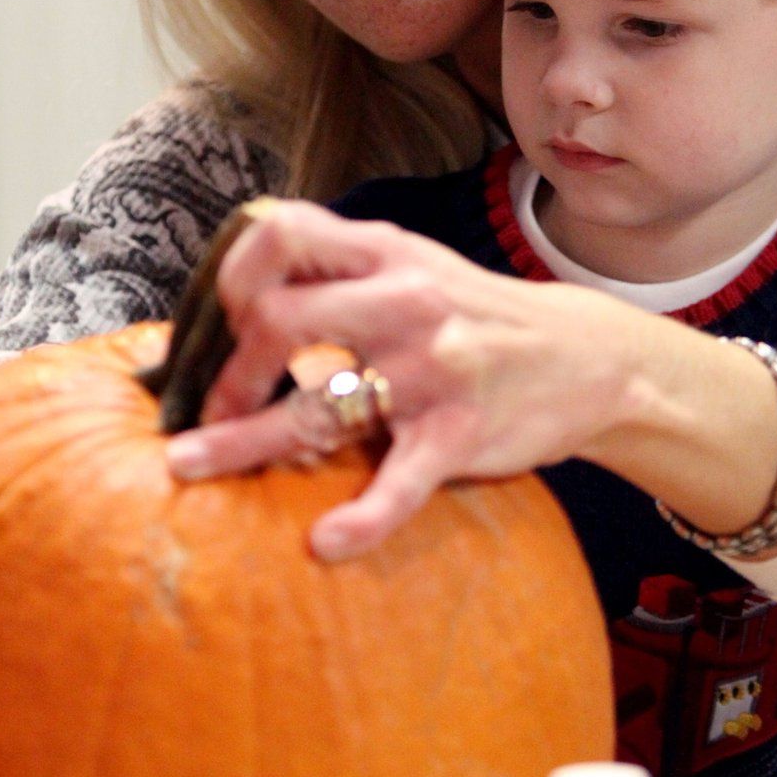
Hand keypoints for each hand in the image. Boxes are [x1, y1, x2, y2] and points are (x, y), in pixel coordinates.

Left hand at [165, 198, 674, 558]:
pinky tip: (325, 544)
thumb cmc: (476, 315)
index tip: (217, 320)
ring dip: (241, 443)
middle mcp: (404, 301)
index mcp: (385, 253)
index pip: (281, 232)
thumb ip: (339, 271)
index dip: (232, 274)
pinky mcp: (460, 433)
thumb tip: (236, 300)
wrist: (586, 357)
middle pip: (278, 320)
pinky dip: (359, 522)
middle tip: (205, 409)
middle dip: (225, 371)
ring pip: (317, 408)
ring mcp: (432, 369)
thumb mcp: (414, 265)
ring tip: (190, 466)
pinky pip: (398, 485)